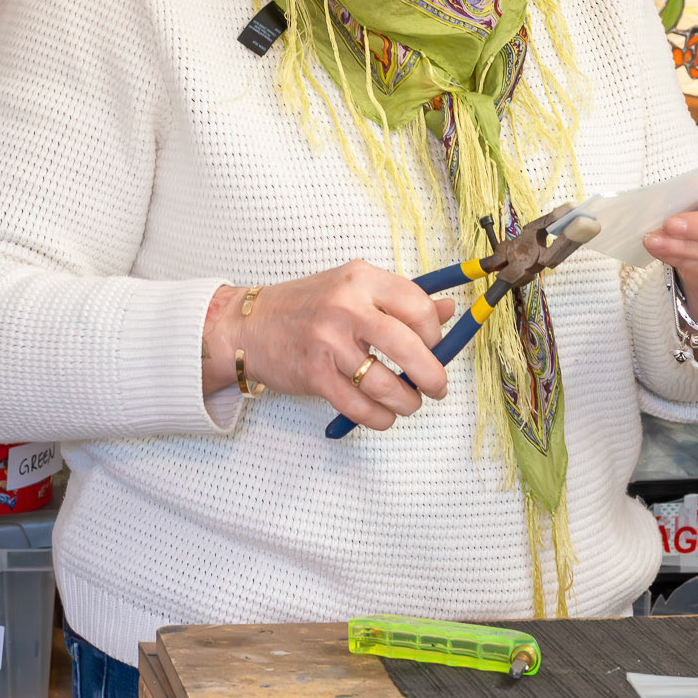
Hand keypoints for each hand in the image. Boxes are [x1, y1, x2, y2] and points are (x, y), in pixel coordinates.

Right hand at [202, 263, 457, 429]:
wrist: (249, 326)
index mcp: (362, 279)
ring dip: (406, 402)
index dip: (436, 334)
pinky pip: (359, 407)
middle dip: (432, 375)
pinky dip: (379, 418)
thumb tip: (449, 309)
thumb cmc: (306, 307)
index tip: (435, 348)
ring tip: (408, 404)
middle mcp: (346, 307)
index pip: (419, 307)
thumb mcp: (353, 289)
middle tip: (437, 387)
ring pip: (386, 384)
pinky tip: (384, 415)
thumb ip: (401, 300)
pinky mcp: (315, 375)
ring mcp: (329, 342)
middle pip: (410, 347)